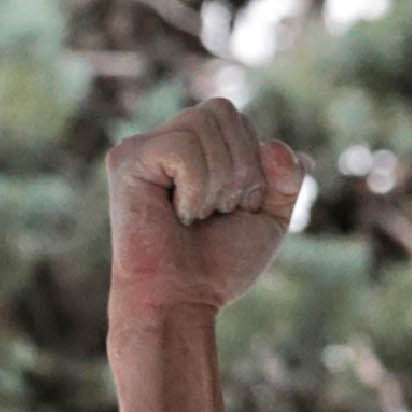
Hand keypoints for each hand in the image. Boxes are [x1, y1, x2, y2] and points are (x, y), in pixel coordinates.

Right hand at [105, 99, 306, 330]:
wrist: (183, 300)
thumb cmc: (218, 264)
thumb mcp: (269, 218)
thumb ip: (286, 177)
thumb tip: (275, 145)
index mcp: (192, 148)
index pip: (235, 117)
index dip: (253, 164)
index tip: (235, 208)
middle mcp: (163, 141)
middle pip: (223, 111)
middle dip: (241, 169)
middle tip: (217, 212)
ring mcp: (140, 147)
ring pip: (204, 126)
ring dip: (218, 182)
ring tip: (196, 215)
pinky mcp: (125, 160)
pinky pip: (183, 147)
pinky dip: (197, 188)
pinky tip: (178, 215)